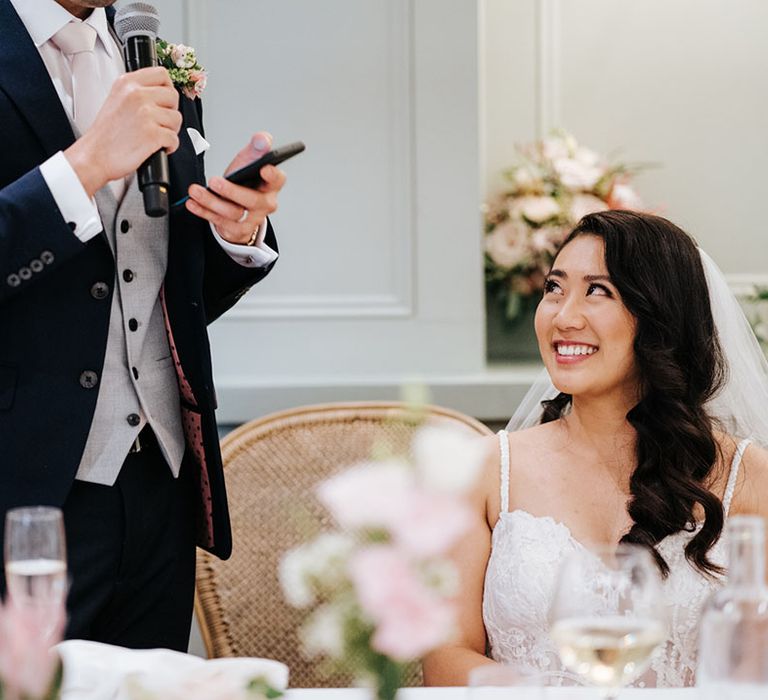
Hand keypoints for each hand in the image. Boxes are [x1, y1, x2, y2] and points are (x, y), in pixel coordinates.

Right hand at [64, 68, 181, 196]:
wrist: (95, 156)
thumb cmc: (105, 134)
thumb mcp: (116, 99)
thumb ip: (137, 91)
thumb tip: (160, 91)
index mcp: (127, 83)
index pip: (162, 74)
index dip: (167, 89)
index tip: (164, 101)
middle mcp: (136, 95)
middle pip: (173, 96)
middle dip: (170, 111)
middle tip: (160, 122)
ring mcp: (145, 114)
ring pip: (176, 118)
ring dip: (170, 130)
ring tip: (155, 135)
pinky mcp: (152, 134)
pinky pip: (174, 138)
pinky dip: (170, 146)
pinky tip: (157, 147)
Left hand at [184, 132, 286, 244]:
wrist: (236, 204)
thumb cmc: (245, 180)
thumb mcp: (249, 160)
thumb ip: (256, 147)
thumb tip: (263, 139)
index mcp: (272, 184)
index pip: (277, 179)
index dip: (272, 175)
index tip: (263, 168)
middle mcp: (265, 203)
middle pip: (253, 201)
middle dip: (232, 192)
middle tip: (214, 181)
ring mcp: (252, 219)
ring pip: (233, 213)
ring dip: (211, 201)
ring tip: (195, 191)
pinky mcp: (238, 230)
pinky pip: (221, 223)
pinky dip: (204, 212)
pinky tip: (193, 203)